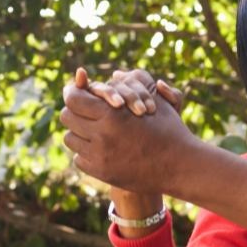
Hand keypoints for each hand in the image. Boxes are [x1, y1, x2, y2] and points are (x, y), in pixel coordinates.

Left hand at [61, 66, 202, 193]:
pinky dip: (85, 152)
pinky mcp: (101, 172)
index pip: (73, 99)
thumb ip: (131, 86)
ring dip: (78, 132)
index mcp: (112, 114)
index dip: (73, 93)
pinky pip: (78, 159)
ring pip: (70, 139)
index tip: (76, 93)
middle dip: (74, 111)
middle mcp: (102, 135)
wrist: (179, 166)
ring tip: (92, 129)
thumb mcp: (152, 101)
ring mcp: (100, 156)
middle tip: (83, 110)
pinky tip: (99, 147)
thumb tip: (113, 74)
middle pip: (67, 117)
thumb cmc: (168, 129)